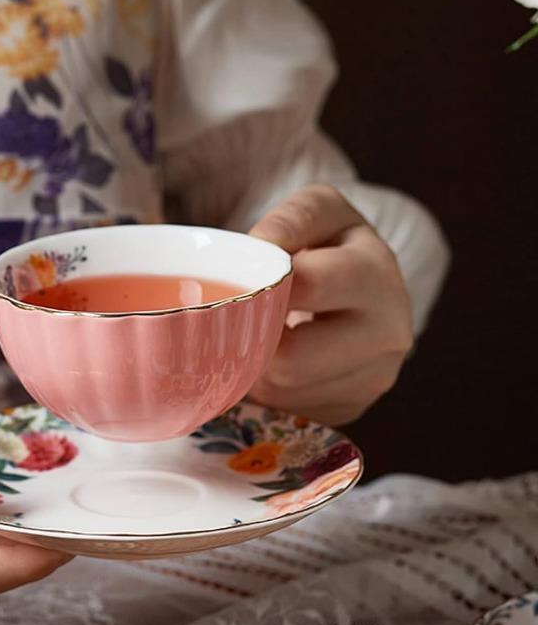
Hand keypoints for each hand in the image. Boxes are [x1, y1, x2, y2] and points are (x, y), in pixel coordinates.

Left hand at [249, 184, 413, 425]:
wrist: (365, 290)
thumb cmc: (331, 246)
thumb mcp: (318, 213)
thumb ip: (290, 220)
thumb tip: (261, 247)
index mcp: (376, 276)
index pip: (308, 286)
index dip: (262, 287)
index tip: (239, 285)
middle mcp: (388, 334)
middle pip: (291, 359)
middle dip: (253, 341)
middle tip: (235, 323)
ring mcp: (374, 379)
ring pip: (284, 391)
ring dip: (255, 369)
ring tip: (255, 338)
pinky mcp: (353, 408)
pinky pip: (291, 411)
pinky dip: (269, 390)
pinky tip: (273, 362)